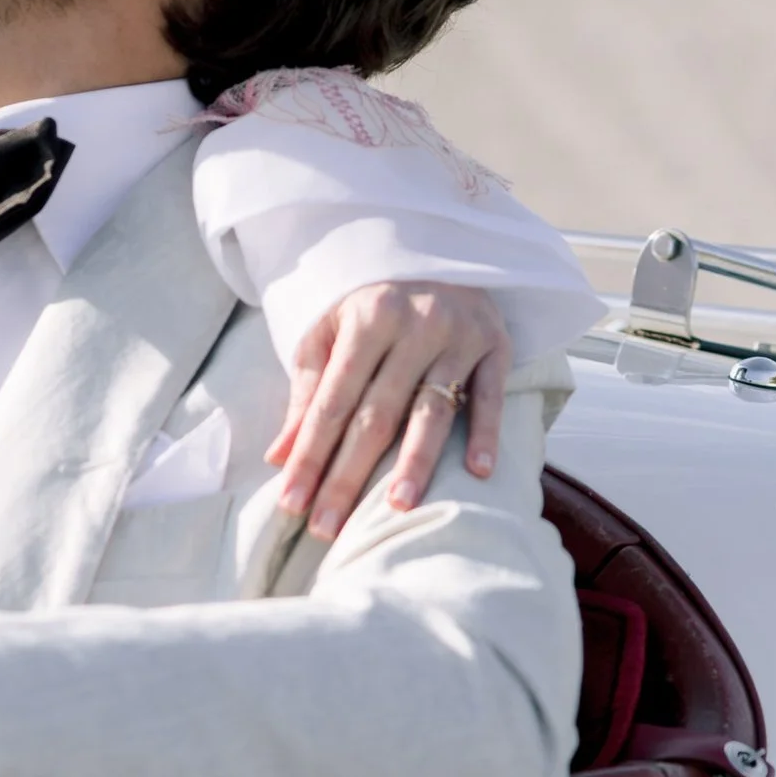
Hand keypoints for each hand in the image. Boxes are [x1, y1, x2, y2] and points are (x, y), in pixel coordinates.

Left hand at [266, 283, 510, 541]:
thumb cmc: (373, 303)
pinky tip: (478, 473)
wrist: (441, 248)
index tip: (292, 503)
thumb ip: (308, 393)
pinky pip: (492, 395)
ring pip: (433, 410)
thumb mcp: (331, 332)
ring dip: (415, 462)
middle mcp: (413, 325)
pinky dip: (486, 433)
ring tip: (396, 507)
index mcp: (365, 319)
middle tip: (328, 528)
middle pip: (377, 415)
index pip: (332, 402)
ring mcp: (458, 335)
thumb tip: (278, 456)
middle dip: (349, 475)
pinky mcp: (496, 344)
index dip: (311, 455)